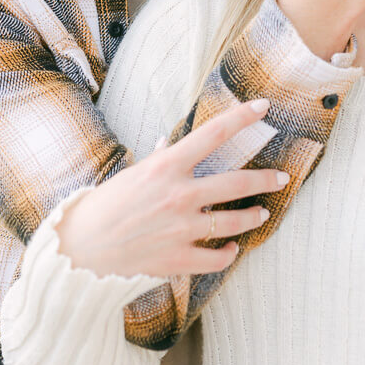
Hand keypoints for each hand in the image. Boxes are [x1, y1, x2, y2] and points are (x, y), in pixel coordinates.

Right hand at [56, 99, 286, 278]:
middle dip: (265, 179)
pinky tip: (232, 248)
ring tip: (262, 213)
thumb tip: (172, 146)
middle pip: (237, 183)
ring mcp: (182, 228)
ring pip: (234, 222)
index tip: (263, 106)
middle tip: (282, 178)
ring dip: (253, 216)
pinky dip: (229, 253)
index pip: (214, 133)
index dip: (242, 117)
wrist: (82, 247)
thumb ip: (162, 161)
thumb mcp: (135, 172)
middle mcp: (180, 194)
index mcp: (167, 166)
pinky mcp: (179, 258)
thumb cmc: (106, 204)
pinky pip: (217, 258)